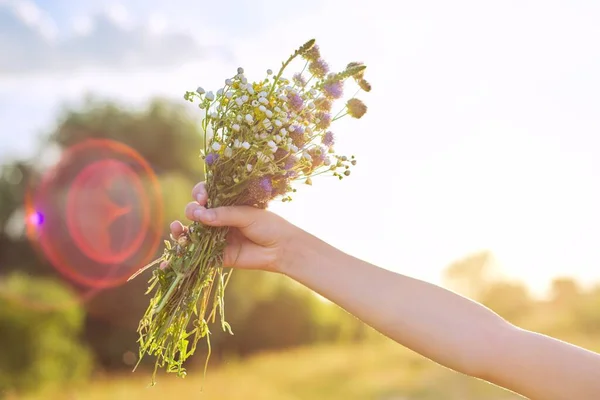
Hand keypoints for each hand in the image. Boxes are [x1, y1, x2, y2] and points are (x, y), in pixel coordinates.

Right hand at [167, 182, 295, 271]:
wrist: (281, 249)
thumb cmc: (269, 225)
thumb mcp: (248, 214)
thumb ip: (225, 215)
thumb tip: (200, 216)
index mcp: (227, 203)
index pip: (207, 193)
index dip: (200, 193)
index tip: (203, 197)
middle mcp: (219, 218)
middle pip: (196, 211)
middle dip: (192, 210)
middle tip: (196, 213)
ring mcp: (216, 237)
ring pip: (192, 231)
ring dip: (181, 229)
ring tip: (176, 228)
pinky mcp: (216, 255)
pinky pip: (197, 254)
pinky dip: (183, 252)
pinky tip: (175, 247)